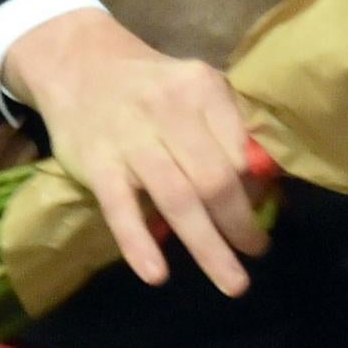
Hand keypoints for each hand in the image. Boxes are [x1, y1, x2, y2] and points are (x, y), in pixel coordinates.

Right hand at [0, 7, 267, 294]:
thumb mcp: (194, 88)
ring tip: (233, 282)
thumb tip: (268, 190)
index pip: (241, 150)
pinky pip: (121, 210)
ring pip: (177, 200)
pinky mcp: (97, 164)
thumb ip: (228, 130)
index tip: (266, 212)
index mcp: (201, 88)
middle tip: (256, 252)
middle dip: (241, 225)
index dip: (258, 189)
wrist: (79, 65)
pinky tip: (157, 275)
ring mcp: (130, 139)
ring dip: (208, 247)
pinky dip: (139, 244)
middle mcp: (168, 109)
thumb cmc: (151, 87)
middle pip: (215, 179)